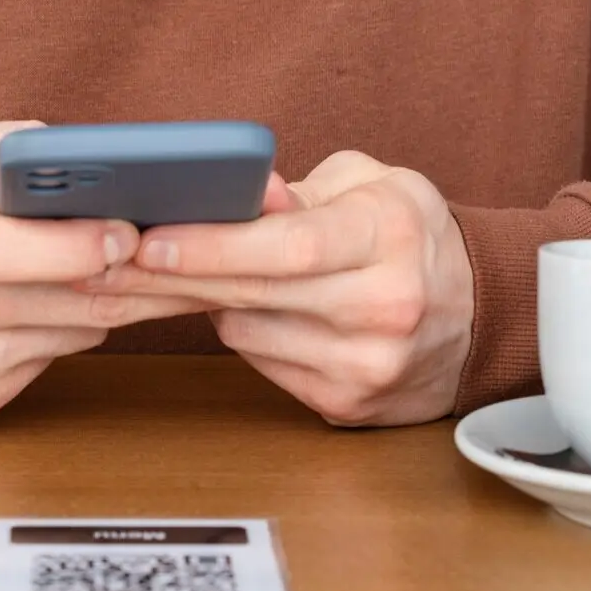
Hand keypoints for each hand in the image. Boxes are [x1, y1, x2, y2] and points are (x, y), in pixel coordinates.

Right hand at [0, 122, 207, 429]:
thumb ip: (3, 144)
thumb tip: (79, 151)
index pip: (9, 250)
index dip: (79, 244)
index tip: (131, 229)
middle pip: (64, 300)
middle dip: (137, 277)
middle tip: (190, 252)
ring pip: (74, 334)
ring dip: (120, 303)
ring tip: (161, 272)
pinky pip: (52, 363)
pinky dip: (78, 331)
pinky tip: (90, 302)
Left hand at [88, 151, 474, 425]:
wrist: (481, 311)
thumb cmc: (410, 232)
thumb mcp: (370, 184)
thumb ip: (303, 190)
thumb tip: (246, 195)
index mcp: (390, 237)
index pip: (290, 246)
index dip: (214, 245)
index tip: (151, 240)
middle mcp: (385, 306)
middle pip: (257, 294)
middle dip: (174, 277)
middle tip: (109, 261)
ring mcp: (368, 365)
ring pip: (248, 334)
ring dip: (207, 304)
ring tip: (177, 271)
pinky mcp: (350, 406)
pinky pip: (265, 366)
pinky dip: (244, 333)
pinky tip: (240, 307)